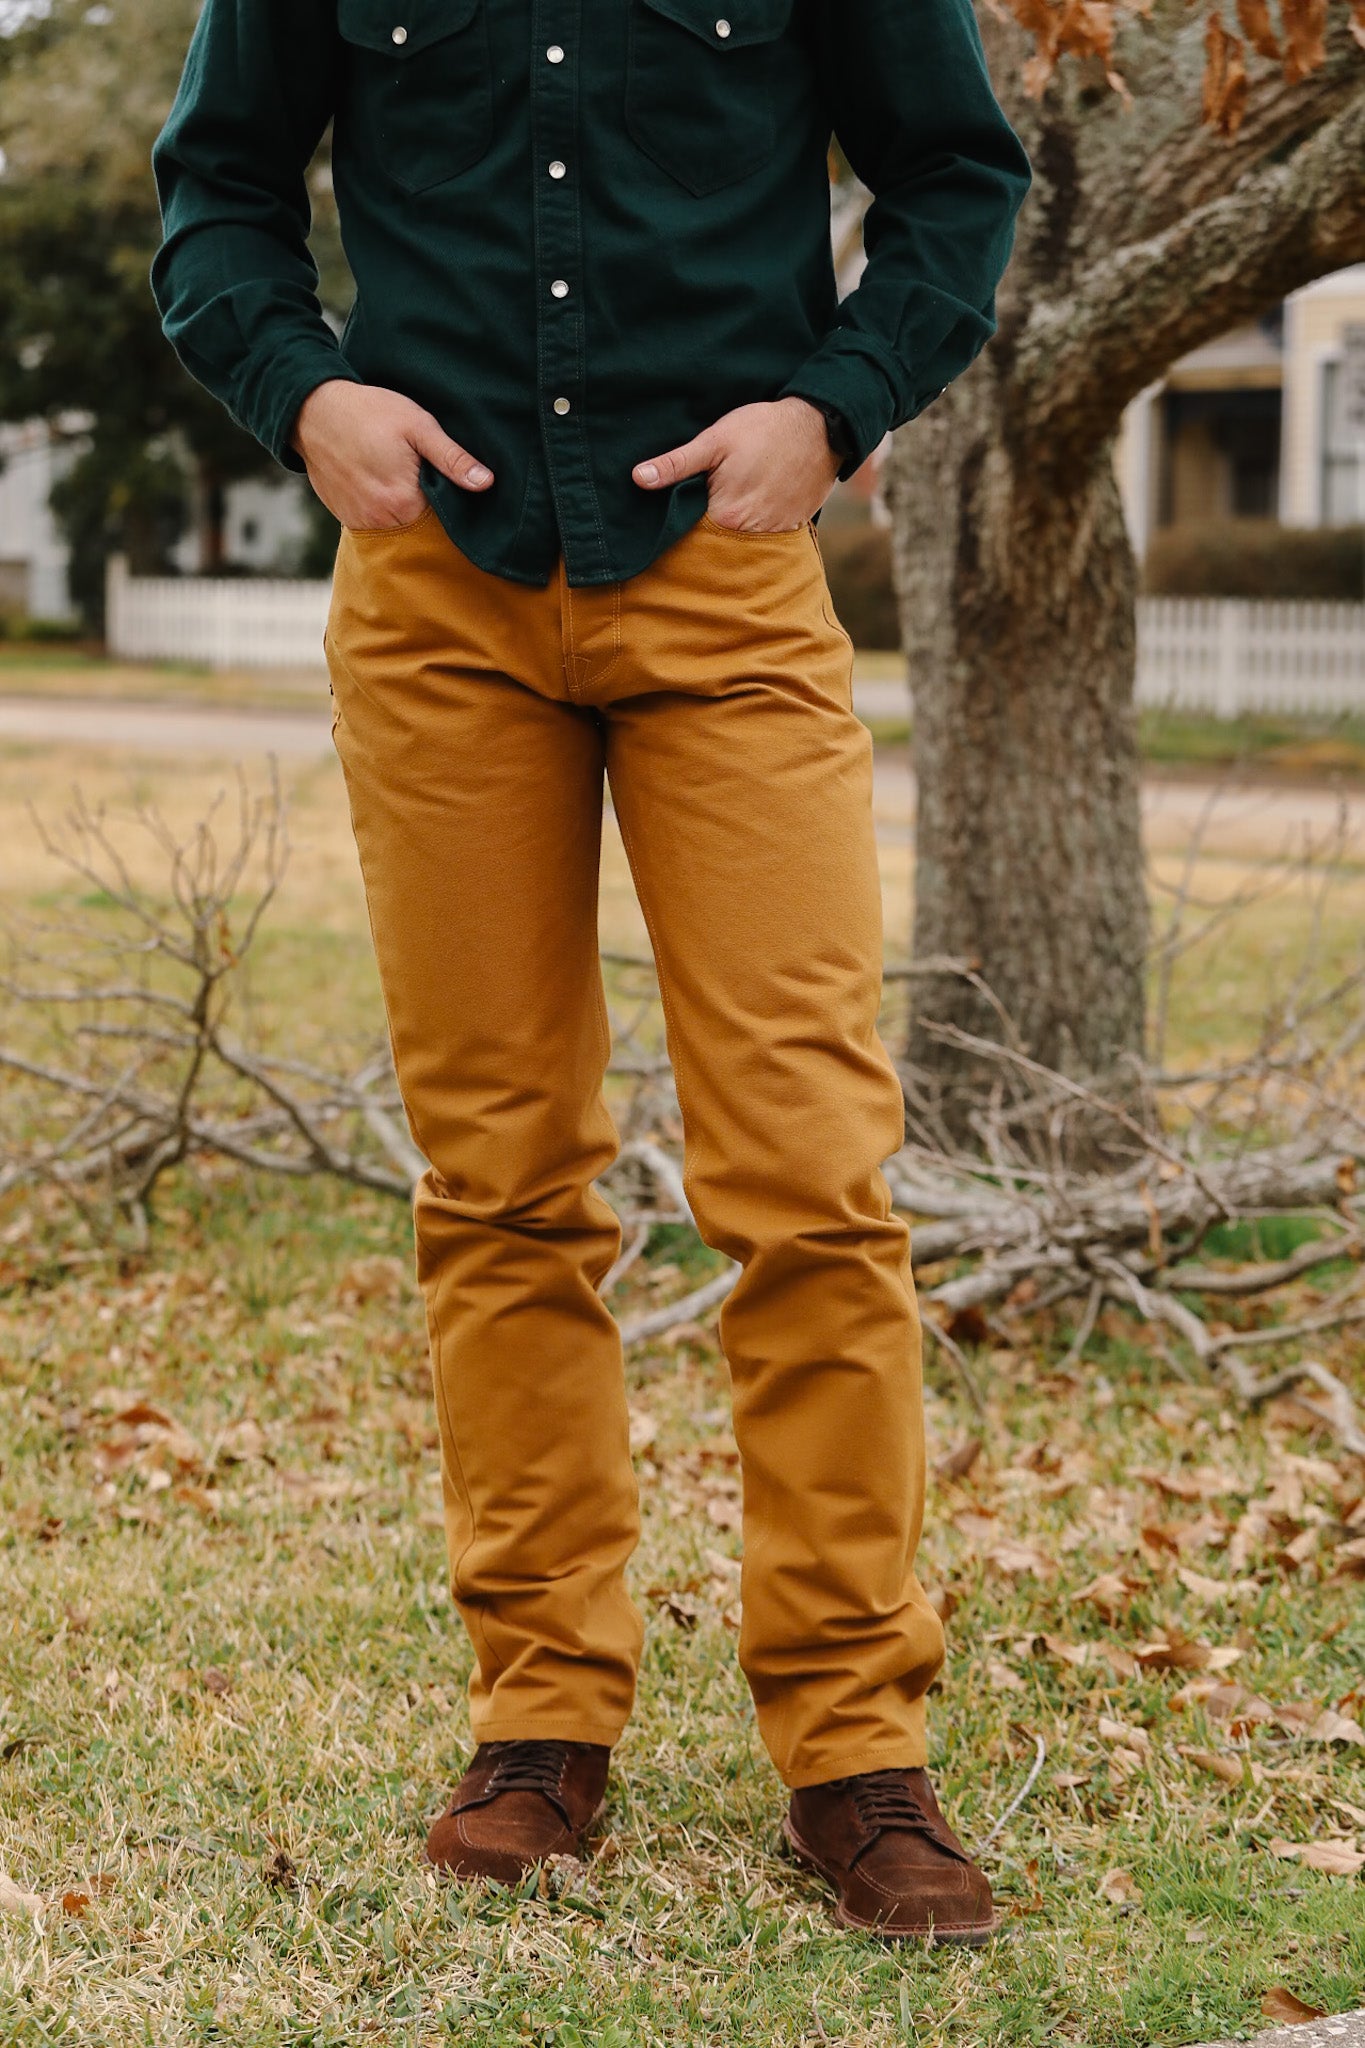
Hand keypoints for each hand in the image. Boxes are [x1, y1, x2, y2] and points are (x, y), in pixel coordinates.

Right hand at [291, 380, 493, 529]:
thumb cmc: (369, 413)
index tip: (446, 478)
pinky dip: (384, 508)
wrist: (312, 411)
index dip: (451, 499)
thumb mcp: (418, 426)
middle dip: (428, 504)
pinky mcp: (347, 518)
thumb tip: (485, 483)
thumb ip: (452, 458)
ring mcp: (362, 522)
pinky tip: (380, 481)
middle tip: (419, 470)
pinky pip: (377, 522)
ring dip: (405, 507)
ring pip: (399, 524)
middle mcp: (383, 521)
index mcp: (406, 502)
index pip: (445, 517)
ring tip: (397, 474)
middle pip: (422, 523)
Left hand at [632, 397, 841, 532]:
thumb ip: (676, 463)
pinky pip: (766, 536)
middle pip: (715, 540)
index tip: (676, 510)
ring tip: (733, 500)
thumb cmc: (764, 429)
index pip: (689, 533)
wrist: (821, 427)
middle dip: (705, 528)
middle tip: (707, 501)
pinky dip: (756, 526)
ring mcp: (774, 534)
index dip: (680, 521)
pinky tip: (755, 505)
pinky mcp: (792, 527)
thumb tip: (638, 479)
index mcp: (724, 517)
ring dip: (732, 528)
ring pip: (740, 540)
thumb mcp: (715, 440)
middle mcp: (749, 535)